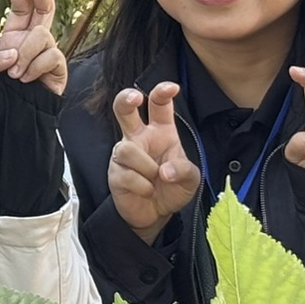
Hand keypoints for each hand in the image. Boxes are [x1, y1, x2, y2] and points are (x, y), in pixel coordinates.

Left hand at [0, 0, 66, 102]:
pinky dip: (36, 66)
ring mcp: (46, 54)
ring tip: (14, 74)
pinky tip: (26, 79)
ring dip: (26, 52)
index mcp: (13, 37)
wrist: (6, 123)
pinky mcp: (57, 69)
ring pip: (43, 35)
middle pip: (45, 8)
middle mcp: (32, 42)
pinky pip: (52, 56)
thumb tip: (11, 52)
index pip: (23, 7)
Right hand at [108, 82, 199, 241]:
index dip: (162, 93)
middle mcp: (139, 138)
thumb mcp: (190, 179)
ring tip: (154, 181)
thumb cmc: (172, 189)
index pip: (158, 106)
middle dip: (126, 99)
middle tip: (134, 98)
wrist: (155, 215)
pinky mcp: (114, 172)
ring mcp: (124, 154)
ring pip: (126, 148)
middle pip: (124, 109)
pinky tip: (146, 191)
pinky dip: (141, 186)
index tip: (171, 88)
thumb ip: (184, 170)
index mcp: (160, 132)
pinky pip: (126, 174)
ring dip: (146, 168)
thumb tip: (165, 171)